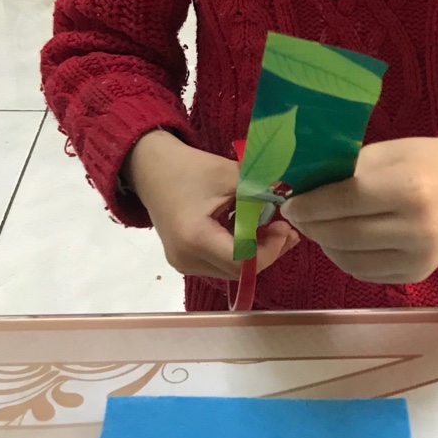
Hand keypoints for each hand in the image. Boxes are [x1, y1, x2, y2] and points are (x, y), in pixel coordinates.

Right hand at [126, 130, 299, 281]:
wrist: (149, 167)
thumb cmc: (186, 168)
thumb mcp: (227, 175)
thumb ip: (259, 191)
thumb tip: (288, 201)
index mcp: (195, 238)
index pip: (242, 261)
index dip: (270, 250)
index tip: (284, 228)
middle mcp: (186, 259)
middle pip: (238, 270)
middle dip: (266, 252)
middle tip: (285, 229)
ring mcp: (183, 263)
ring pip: (231, 270)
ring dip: (254, 253)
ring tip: (273, 228)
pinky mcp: (184, 260)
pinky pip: (219, 263)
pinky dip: (239, 250)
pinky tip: (251, 231)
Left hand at [281, 130, 437, 284]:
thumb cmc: (424, 161)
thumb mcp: (386, 153)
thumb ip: (346, 172)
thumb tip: (300, 189)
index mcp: (410, 189)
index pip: (346, 201)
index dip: (311, 205)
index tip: (289, 202)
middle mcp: (418, 228)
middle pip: (344, 234)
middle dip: (311, 226)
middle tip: (296, 214)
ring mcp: (420, 257)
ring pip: (350, 259)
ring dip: (325, 243)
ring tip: (318, 225)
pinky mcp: (417, 274)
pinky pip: (365, 272)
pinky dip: (345, 257)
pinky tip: (341, 239)